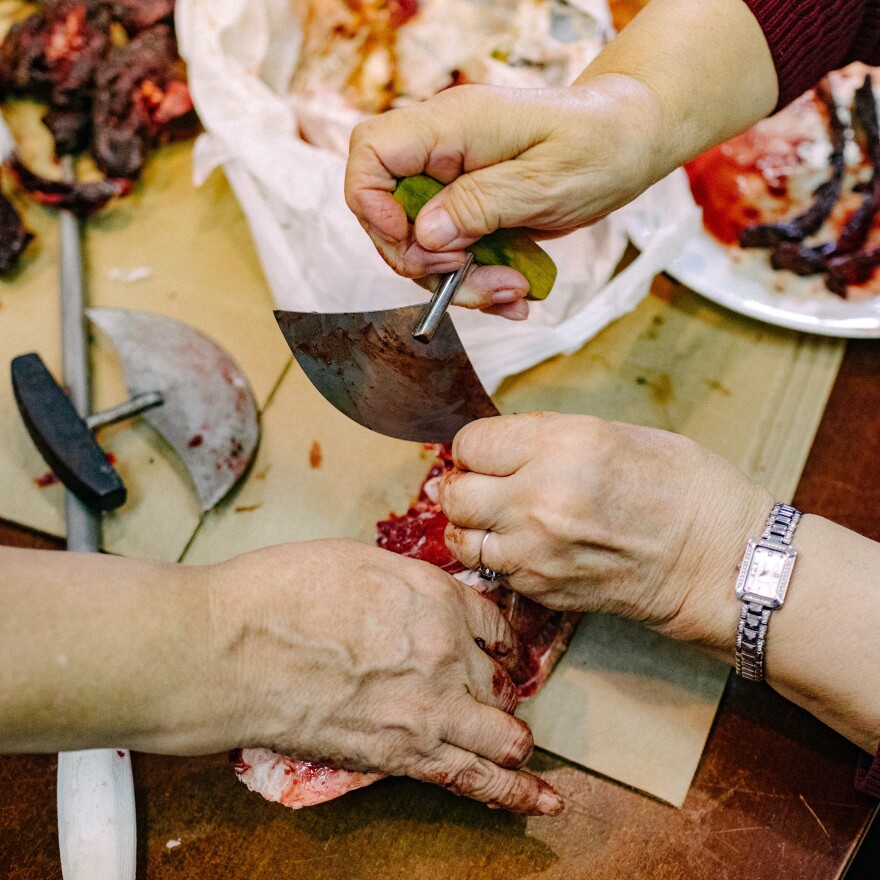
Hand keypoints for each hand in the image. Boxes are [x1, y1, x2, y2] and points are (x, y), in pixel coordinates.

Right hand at [207, 539, 562, 814]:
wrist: (231, 649)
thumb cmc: (279, 594)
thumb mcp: (355, 561)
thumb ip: (403, 584)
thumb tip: (413, 600)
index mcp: (436, 597)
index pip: (493, 621)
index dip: (501, 638)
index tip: (501, 649)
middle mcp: (447, 651)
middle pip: (499, 679)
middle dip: (500, 688)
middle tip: (497, 697)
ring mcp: (430, 707)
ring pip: (503, 735)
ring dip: (516, 744)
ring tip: (526, 755)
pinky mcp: (402, 756)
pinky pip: (474, 779)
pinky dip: (514, 794)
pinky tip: (540, 801)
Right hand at [344, 75, 662, 318]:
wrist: (630, 141)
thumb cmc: (598, 143)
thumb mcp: (544, 179)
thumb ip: (480, 204)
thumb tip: (425, 234)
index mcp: (451, 126)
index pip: (370, 152)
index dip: (372, 203)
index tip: (412, 240)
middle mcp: (443, 154)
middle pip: (389, 213)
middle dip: (423, 261)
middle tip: (469, 276)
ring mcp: (454, 184)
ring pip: (422, 246)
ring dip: (458, 282)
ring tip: (512, 292)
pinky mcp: (471, 211)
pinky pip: (455, 256)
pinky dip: (478, 283)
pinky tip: (514, 294)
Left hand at [439, 414, 770, 644]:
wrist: (721, 561)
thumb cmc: (684, 487)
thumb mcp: (615, 434)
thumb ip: (548, 438)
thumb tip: (503, 446)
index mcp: (560, 447)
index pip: (471, 443)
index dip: (477, 447)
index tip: (489, 452)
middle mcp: (538, 499)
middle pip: (455, 494)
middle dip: (465, 485)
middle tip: (487, 484)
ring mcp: (536, 552)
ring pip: (462, 538)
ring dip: (475, 526)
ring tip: (502, 518)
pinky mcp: (542, 589)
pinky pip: (493, 569)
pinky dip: (500, 557)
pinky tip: (528, 546)